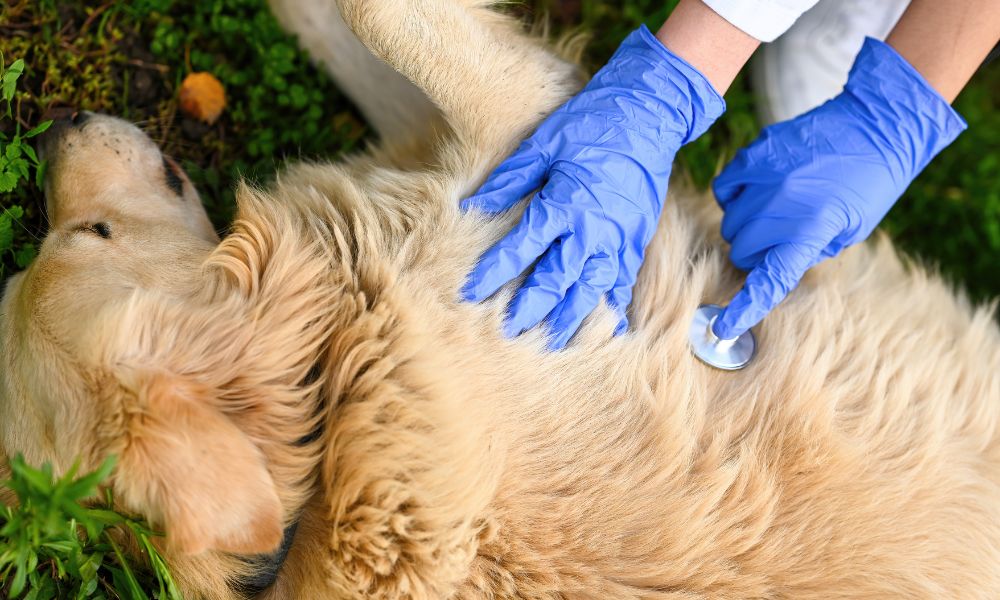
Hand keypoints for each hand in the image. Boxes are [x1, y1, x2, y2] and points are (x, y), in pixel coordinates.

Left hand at [461, 25, 724, 348]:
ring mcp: (620, 237)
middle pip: (556, 280)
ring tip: (553, 342)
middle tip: (509, 332)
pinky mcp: (638, 239)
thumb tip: (473, 205)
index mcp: (564, 203)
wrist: (649, 113)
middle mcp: (592, 229)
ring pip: (592, 290)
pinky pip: (622, 281)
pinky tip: (600, 325)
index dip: (493, 273)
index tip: (471, 293)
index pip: (520, 249)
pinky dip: (610, 305)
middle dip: (531, 309)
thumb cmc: (591, 123)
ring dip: (571, 318)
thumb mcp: (543, 143)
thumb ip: (509, 179)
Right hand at [712, 38, 965, 340]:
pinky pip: (723, 189)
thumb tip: (772, 263)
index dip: (745, 308)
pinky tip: (756, 192)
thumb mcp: (848, 231)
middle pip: (742, 251)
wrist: (874, 126)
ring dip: (746, 227)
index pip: (769, 280)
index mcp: (810, 230)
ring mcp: (764, 177)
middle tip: (780, 241)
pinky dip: (734, 197)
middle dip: (757, 254)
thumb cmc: (868, 184)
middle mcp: (781, 206)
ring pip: (730, 223)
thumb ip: (807, 251)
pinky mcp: (753, 155)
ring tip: (774, 212)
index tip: (724, 327)